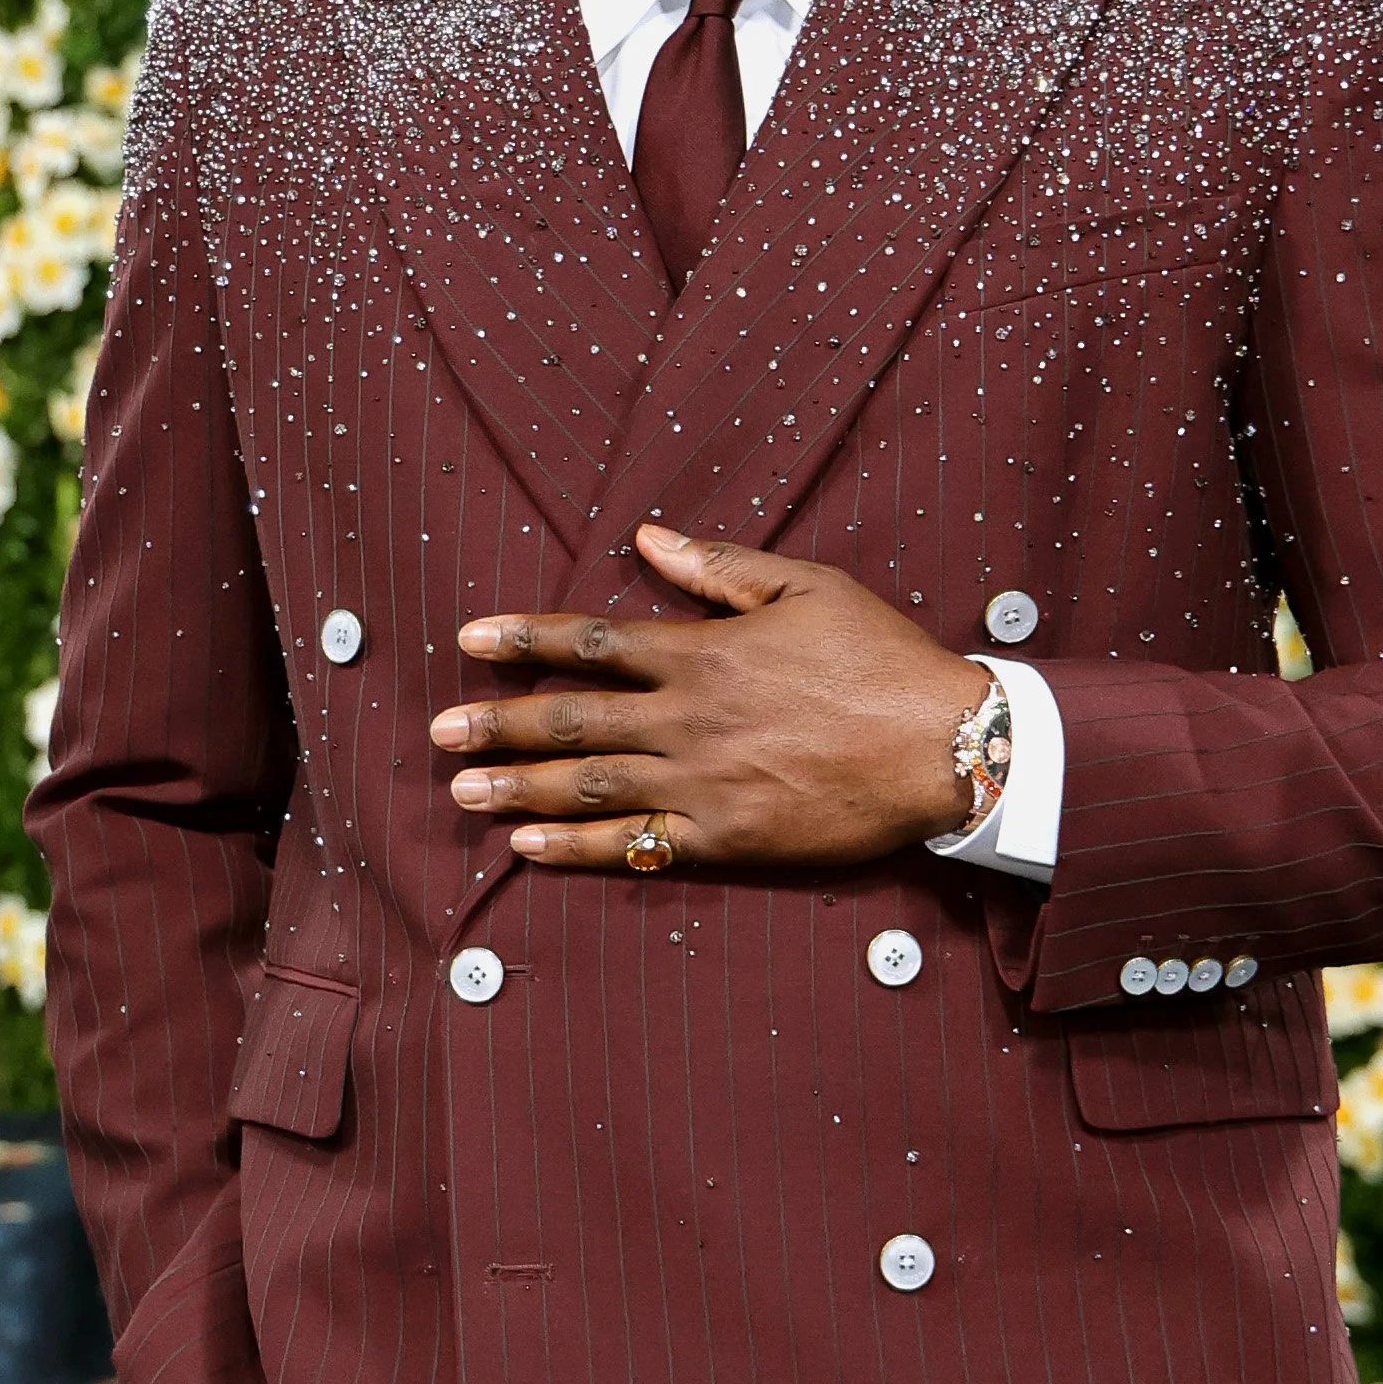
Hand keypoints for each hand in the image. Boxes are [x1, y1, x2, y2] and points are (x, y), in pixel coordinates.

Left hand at [429, 523, 984, 870]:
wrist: (944, 747)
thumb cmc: (882, 660)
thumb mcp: (807, 587)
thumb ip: (720, 566)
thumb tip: (649, 535)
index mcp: (703, 652)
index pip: (591, 640)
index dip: (525, 638)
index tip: (470, 639)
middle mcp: (688, 717)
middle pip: (571, 718)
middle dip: (497, 721)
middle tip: (438, 730)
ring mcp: (701, 782)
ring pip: (587, 784)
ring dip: (516, 786)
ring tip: (460, 789)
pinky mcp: (725, 838)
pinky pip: (633, 845)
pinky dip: (574, 848)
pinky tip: (526, 848)